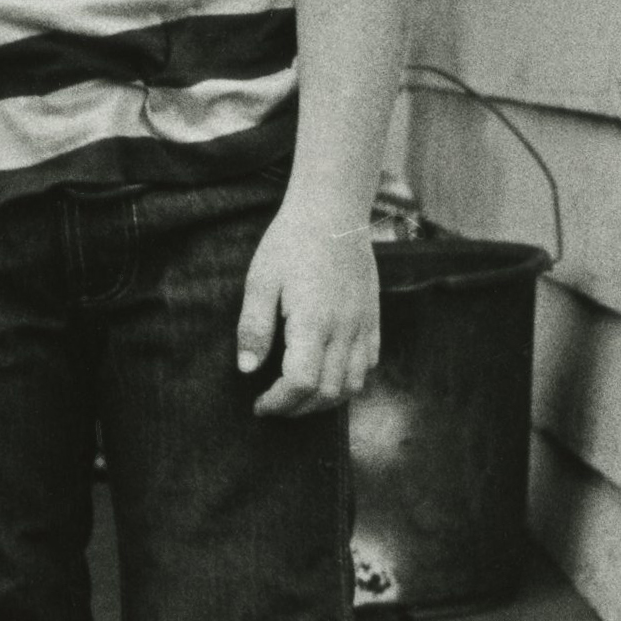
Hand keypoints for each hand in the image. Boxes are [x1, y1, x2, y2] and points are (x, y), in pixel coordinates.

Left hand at [235, 203, 380, 416]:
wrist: (332, 211)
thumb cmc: (291, 242)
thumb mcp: (261, 280)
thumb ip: (254, 327)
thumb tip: (247, 369)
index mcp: (313, 320)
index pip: (301, 382)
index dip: (279, 402)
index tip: (259, 405)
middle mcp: (344, 328)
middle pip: (327, 392)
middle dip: (298, 408)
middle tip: (274, 406)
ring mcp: (363, 325)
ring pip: (353, 385)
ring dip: (325, 401)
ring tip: (299, 398)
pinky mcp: (373, 318)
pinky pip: (369, 364)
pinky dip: (349, 381)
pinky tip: (327, 375)